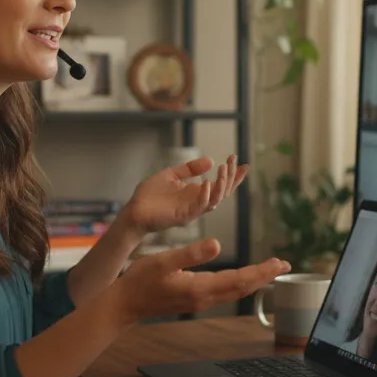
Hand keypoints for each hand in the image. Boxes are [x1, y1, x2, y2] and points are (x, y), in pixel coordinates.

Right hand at [108, 238, 289, 323]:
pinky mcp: (195, 299)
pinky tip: (243, 277)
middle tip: (284, 265)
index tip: (279, 263)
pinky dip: (240, 283)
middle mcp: (204, 297)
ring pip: (235, 291)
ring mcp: (200, 300)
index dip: (261, 271)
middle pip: (242, 287)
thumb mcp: (163, 260)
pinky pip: (225, 292)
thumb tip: (216, 244)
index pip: (239, 279)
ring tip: (270, 270)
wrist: (125, 304)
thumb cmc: (140, 280)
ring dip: (254, 280)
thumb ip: (190, 253)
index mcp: (200, 287)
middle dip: (264, 276)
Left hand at [122, 155, 247, 234]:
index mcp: (196, 193)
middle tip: (234, 160)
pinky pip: (200, 206)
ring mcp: (192, 210)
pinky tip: (207, 181)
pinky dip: (206, 194)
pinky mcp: (184, 216)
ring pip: (216, 199)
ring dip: (222, 183)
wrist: (133, 211)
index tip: (243, 163)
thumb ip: (189, 169)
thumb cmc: (149, 195)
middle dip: (231, 176)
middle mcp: (198, 202)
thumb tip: (210, 160)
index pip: (220, 185)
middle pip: (223, 191)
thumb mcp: (171, 175)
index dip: (233, 175)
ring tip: (224, 167)